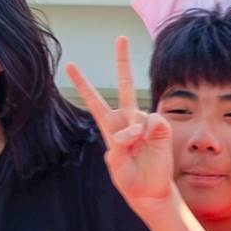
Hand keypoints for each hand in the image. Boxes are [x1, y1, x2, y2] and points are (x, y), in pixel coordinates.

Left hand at [67, 36, 175, 208]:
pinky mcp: (160, 127)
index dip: (83, 83)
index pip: (94, 101)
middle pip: (124, 85)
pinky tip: (148, 144)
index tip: (70, 65)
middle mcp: (128, 120)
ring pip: (137, 115)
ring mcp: (145, 123)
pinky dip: (148, 133)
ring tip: (136, 149)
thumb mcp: (116, 166)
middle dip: (122, 61)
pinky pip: (152, 121)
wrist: (150, 192)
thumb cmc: (130, 180)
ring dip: (134, 134)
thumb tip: (134, 131)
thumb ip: (120, 146)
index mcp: (110, 127)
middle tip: (120, 38)